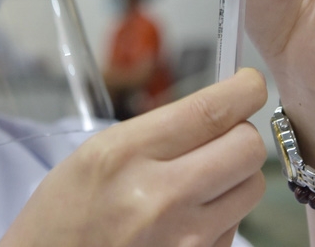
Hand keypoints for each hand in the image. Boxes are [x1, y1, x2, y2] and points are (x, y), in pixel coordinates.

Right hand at [0, 68, 267, 246]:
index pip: (211, 111)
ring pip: (251, 187)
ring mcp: (185, 240)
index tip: (249, 84)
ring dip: (236, 176)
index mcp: (126, 156)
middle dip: (242, 133)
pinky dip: (222, 215)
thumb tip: (218, 110)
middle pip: (247, 148)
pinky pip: (235, 227)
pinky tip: (188, 217)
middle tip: (224, 134)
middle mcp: (160, 197)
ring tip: (201, 180)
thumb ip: (158, 131)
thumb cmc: (63, 218)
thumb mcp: (94, 155)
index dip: (244, 90)